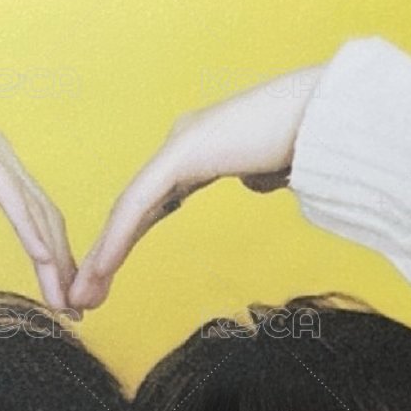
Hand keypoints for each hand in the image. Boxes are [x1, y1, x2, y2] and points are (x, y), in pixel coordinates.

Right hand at [0, 54, 74, 309]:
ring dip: (53, 257)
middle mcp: (1, 159)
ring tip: (65, 297)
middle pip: (46, 221)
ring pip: (34, 210)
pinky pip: (9, 194)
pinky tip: (44, 257)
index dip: (52, 265)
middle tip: (77, 312)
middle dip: (63, 269)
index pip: (36, 224)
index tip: (62, 304)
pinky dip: (29, 226)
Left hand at [69, 64, 322, 309]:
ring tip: (83, 293)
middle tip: (83, 294)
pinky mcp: (183, 153)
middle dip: (105, 254)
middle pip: (132, 209)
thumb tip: (257, 182)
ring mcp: (179, 145)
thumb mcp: (276, 168)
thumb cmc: (312, 140)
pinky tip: (102, 267)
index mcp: (200, 151)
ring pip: (128, 208)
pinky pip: (140, 203)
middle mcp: (181, 145)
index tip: (109, 277)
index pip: (150, 204)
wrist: (328, 116)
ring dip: (103, 254)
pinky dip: (118, 238)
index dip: (127, 241)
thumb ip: (258, 175)